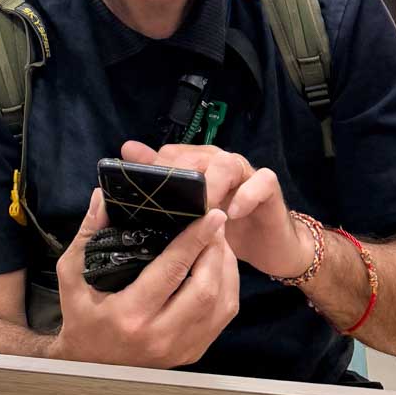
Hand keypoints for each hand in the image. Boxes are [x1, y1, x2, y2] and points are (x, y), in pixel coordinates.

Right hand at [51, 188, 238, 369]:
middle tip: (216, 223)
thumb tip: (103, 197)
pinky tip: (219, 269)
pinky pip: (222, 319)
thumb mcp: (72, 272)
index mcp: (130, 314)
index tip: (211, 215)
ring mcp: (180, 349)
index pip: (173, 270)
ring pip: (222, 305)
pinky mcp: (191, 354)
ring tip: (219, 242)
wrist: (88, 366)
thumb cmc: (80, 316)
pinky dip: (227, 289)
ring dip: (226, 269)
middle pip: (206, 289)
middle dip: (217, 251)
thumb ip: (88, 233)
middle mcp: (160, 335)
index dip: (195, 239)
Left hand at [120, 142, 315, 279]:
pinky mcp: (269, 187)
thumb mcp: (189, 211)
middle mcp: (219, 162)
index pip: (171, 155)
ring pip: (227, 163)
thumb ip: (161, 183)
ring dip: (212, 185)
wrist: (268, 245)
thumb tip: (127, 149)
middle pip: (197, 156)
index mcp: (196, 164)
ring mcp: (246, 172)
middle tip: (172, 205)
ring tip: (203, 208)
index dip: (158, 171)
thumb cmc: (223, 226)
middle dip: (183, 178)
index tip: (144, 193)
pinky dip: (246, 195)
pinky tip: (233, 213)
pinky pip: (261, 181)